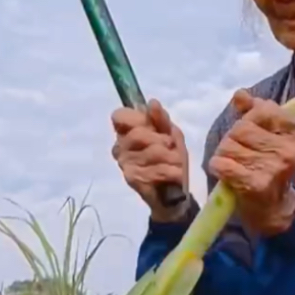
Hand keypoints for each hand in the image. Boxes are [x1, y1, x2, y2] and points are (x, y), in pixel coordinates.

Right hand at [111, 99, 188, 220]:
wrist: (175, 192)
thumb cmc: (171, 158)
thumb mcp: (171, 134)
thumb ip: (161, 119)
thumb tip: (152, 102)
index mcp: (126, 132)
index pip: (119, 115)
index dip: (138, 118)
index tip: (153, 126)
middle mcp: (120, 147)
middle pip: (138, 134)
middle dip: (161, 140)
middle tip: (170, 147)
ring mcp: (125, 164)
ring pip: (152, 151)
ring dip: (171, 157)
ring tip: (175, 162)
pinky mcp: (133, 179)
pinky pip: (157, 168)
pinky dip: (171, 170)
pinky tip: (174, 174)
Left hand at [208, 89, 294, 236]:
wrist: (273, 210)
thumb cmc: (269, 168)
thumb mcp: (269, 137)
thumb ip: (256, 112)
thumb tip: (240, 94)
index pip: (264, 110)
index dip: (250, 120)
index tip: (253, 136)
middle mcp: (290, 150)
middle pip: (242, 128)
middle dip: (233, 139)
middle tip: (239, 154)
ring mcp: (274, 168)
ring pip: (229, 145)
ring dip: (224, 154)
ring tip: (233, 165)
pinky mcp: (256, 184)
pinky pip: (223, 163)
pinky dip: (218, 166)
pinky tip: (226, 173)